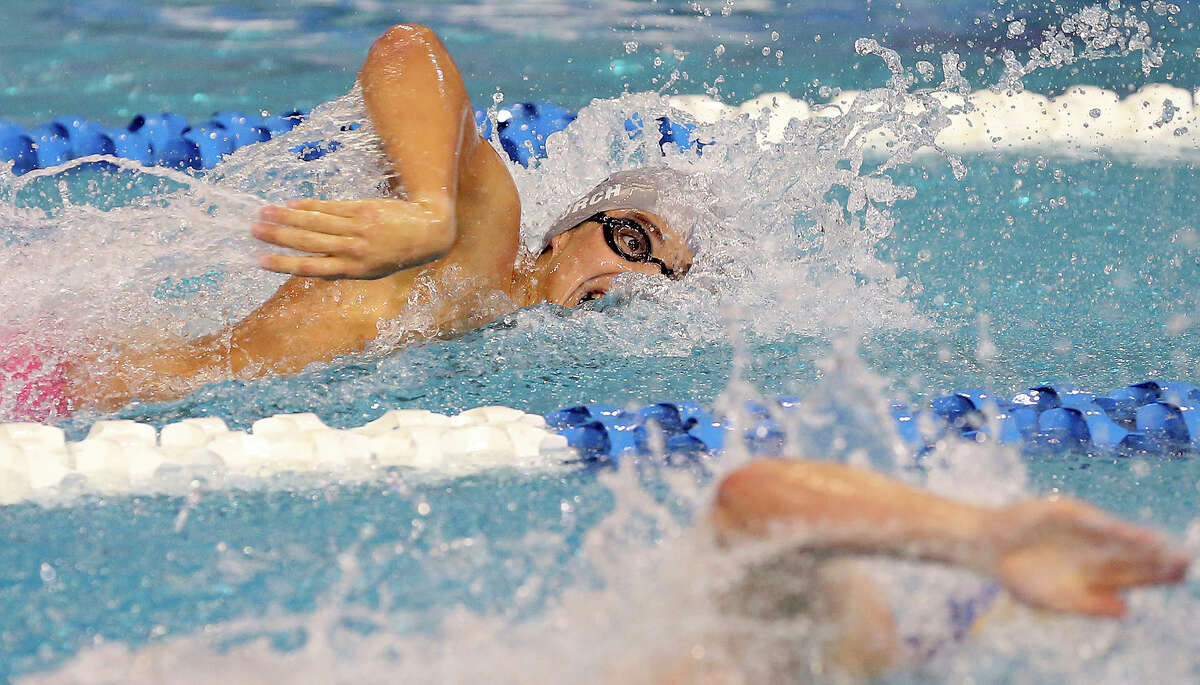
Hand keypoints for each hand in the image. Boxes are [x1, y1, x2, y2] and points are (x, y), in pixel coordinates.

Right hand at [252, 197, 454, 278]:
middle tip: (253, 231)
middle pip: (307, 243)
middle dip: (278, 237)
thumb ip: (343, 266)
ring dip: (286, 218)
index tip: (259, 260)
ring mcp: (357, 230)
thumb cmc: (395, 254)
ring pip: (315, 223)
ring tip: (263, 213)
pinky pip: (330, 208)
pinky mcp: (363, 211)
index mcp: (352, 271)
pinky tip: (291, 203)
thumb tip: (309, 262)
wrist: (428, 233)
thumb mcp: (371, 270)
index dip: (282, 264)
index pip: (310, 268)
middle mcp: (353, 251)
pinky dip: (309, 206)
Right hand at [986, 498, 1188, 616]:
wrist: (985, 550)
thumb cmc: (1019, 576)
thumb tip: (1127, 609)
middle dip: (1156, 558)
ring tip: (1161, 548)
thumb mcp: (1054, 600)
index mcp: (1095, 572)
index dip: (1157, 574)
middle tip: (1182, 561)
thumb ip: (1088, 606)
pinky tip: (1125, 533)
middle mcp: (1094, 548)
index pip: (1135, 573)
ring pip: (1115, 536)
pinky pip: (1088, 520)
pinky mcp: (1062, 513)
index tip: (1179, 574)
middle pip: (1132, 553)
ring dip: (1138, 541)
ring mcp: (1080, 529)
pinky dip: (1106, 526)